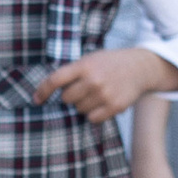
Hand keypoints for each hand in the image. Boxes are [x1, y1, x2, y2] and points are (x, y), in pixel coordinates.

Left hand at [34, 47, 177, 123]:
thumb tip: (46, 91)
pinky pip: (92, 118)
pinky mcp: (115, 106)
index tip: (36, 100)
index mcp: (84, 65)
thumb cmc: (108, 64)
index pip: (55, 80)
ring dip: (82, 105)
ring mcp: (105, 94)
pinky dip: (93, 114)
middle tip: (80, 90)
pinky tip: (100, 104)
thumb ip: (72, 72)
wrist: (140, 67)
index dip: (42, 91)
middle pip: (66, 99)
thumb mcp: (89, 59)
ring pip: (79, 110)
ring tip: (94, 94)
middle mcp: (94, 80)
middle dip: (69, 96)